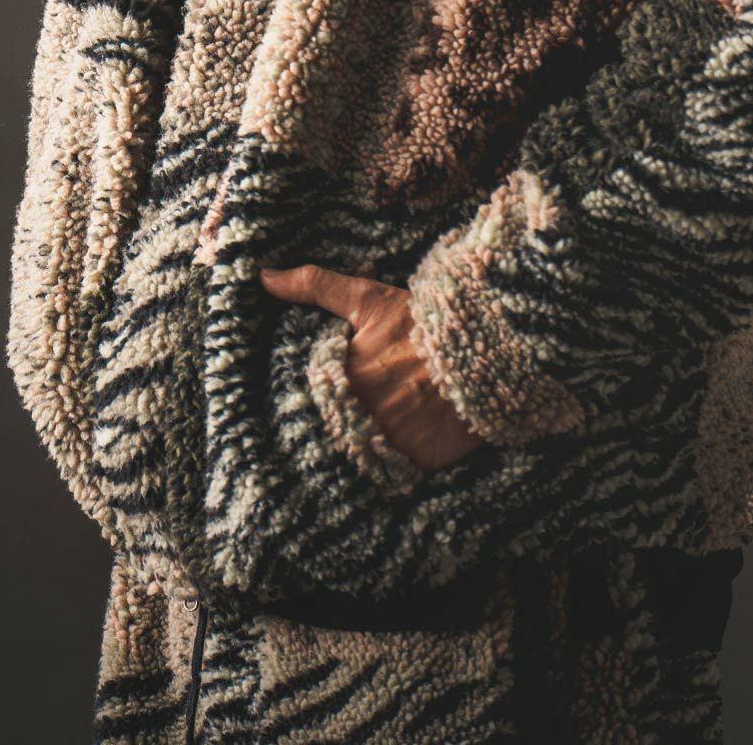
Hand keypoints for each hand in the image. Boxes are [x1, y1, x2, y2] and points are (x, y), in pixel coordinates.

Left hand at [259, 263, 487, 472]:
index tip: (308, 409)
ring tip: (355, 453)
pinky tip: (384, 463)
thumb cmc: (423, 322)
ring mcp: (390, 442)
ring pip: (357, 459)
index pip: (310, 404)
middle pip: (331, 434)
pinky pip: (389, 477)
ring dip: (354, 455)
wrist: (488, 347)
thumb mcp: (368, 299)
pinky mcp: (418, 464)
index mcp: (343, 377)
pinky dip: (384, 472)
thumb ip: (315, 286)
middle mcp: (362, 414)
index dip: (309, 407)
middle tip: (337, 433)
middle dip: (330, 434)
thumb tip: (264, 276)